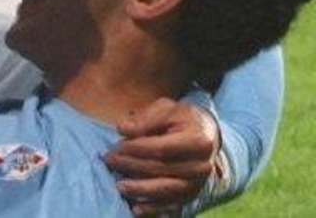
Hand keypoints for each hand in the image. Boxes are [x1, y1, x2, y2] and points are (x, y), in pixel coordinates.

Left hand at [106, 100, 217, 214]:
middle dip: (132, 166)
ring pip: (167, 190)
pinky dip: (154, 209)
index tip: (115, 147)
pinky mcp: (193, 193)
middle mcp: (203, 165)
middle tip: (109, 161)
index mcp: (198, 141)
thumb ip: (146, 118)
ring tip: (119, 186)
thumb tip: (123, 129)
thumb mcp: (167, 109)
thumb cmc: (182, 118)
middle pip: (162, 169)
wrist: (207, 134)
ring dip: (141, 190)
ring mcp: (199, 182)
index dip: (135, 149)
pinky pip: (173, 204)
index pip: (161, 148)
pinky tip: (135, 209)